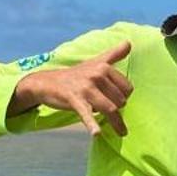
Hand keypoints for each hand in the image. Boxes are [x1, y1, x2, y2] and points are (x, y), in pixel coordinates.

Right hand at [11, 40, 131, 136]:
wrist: (47, 82)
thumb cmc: (76, 74)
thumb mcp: (95, 62)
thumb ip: (114, 54)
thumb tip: (129, 42)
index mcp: (104, 67)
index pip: (127, 88)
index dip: (124, 97)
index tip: (117, 101)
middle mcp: (96, 75)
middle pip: (120, 100)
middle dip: (118, 109)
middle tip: (111, 113)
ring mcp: (85, 88)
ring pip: (110, 109)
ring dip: (117, 123)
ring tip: (122, 133)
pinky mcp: (74, 100)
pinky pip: (86, 114)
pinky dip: (92, 124)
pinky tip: (97, 133)